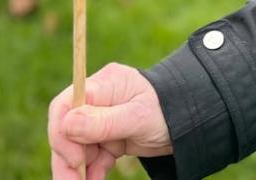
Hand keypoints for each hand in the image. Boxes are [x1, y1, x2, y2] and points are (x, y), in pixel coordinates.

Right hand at [48, 62, 172, 178]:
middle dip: (66, 159)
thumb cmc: (169, 109)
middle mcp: (99, 100)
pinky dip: (91, 170)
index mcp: (104, 85)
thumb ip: (103, 122)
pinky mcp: (109, 136)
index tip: (74, 157)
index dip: (62, 133)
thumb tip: (66, 124)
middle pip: (67, 129)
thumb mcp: (138, 117)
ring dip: (77, 169)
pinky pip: (92, 155)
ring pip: (76, 146)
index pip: (65, 106)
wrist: (194, 120)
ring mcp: (102, 119)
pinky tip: (95, 179)